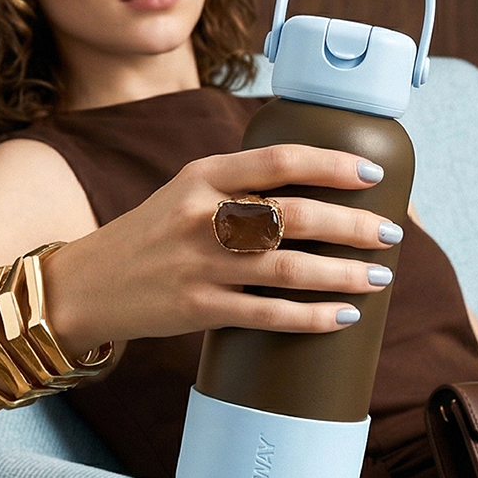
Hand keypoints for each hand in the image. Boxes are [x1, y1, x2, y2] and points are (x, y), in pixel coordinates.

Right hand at [45, 144, 401, 347]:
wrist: (87, 286)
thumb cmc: (150, 235)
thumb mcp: (185, 192)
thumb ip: (239, 188)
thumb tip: (314, 194)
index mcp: (202, 175)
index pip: (280, 160)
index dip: (333, 165)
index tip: (373, 174)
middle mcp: (202, 215)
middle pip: (296, 216)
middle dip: (354, 226)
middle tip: (390, 234)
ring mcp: (199, 265)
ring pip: (289, 269)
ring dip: (343, 274)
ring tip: (380, 277)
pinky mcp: (198, 309)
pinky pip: (268, 315)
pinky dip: (311, 317)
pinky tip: (343, 317)